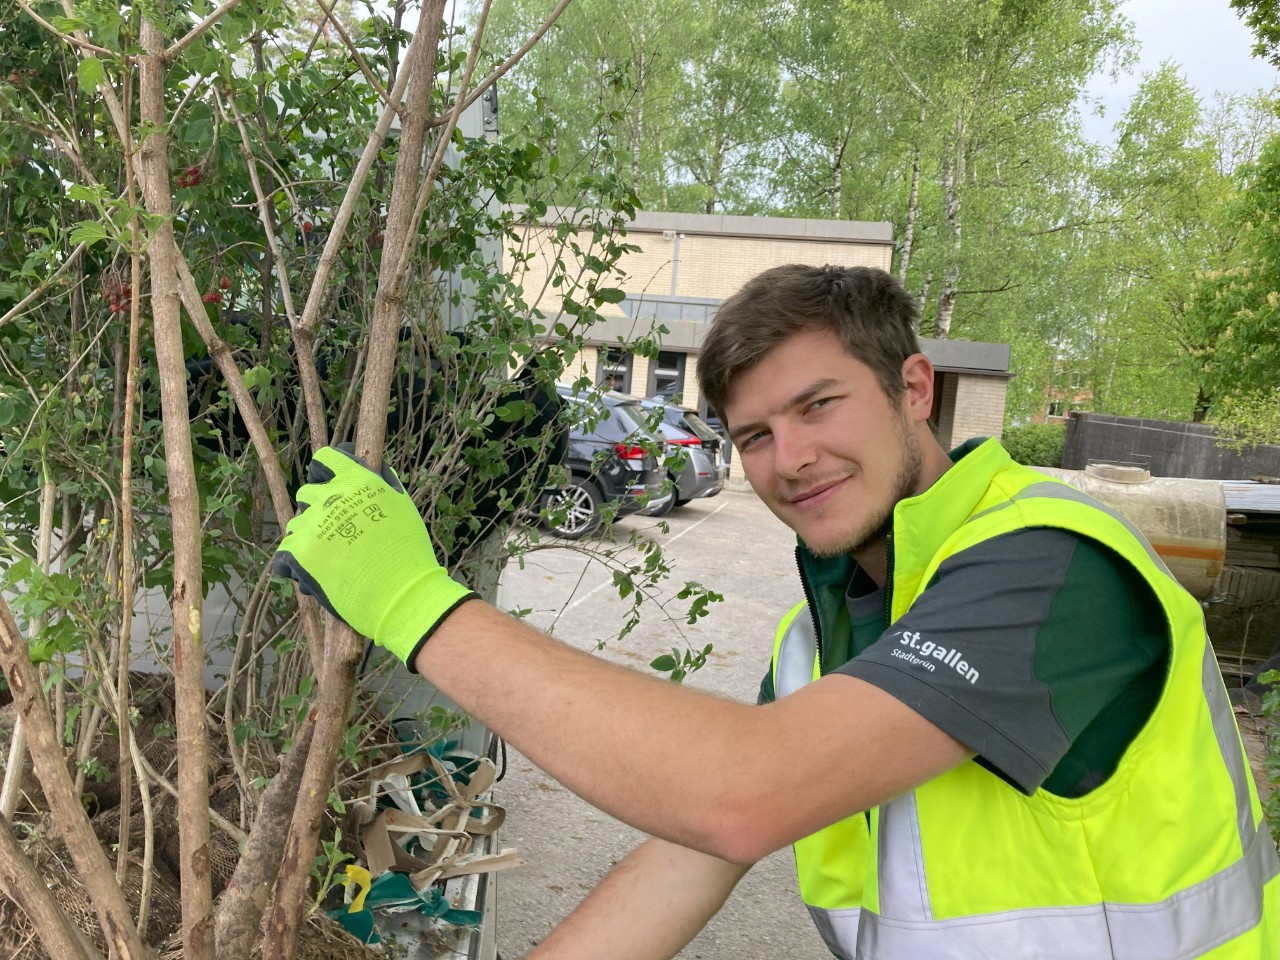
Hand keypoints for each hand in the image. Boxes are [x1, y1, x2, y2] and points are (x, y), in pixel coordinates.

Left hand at [272, 444, 475, 670]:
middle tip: (338, 532)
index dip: (325, 471)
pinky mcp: (299, 553)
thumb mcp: (403, 505)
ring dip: (309, 537)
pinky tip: (314, 572)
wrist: (401, 595)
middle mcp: (331, 497)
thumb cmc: (408, 552)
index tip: (330, 483)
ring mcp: (312, 525)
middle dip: (318, 508)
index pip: (325, 458)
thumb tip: (374, 466)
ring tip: (332, 558)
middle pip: (306, 493)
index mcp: (357, 481)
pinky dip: (294, 564)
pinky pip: (284, 555)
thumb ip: (384, 481)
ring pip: (296, 525)